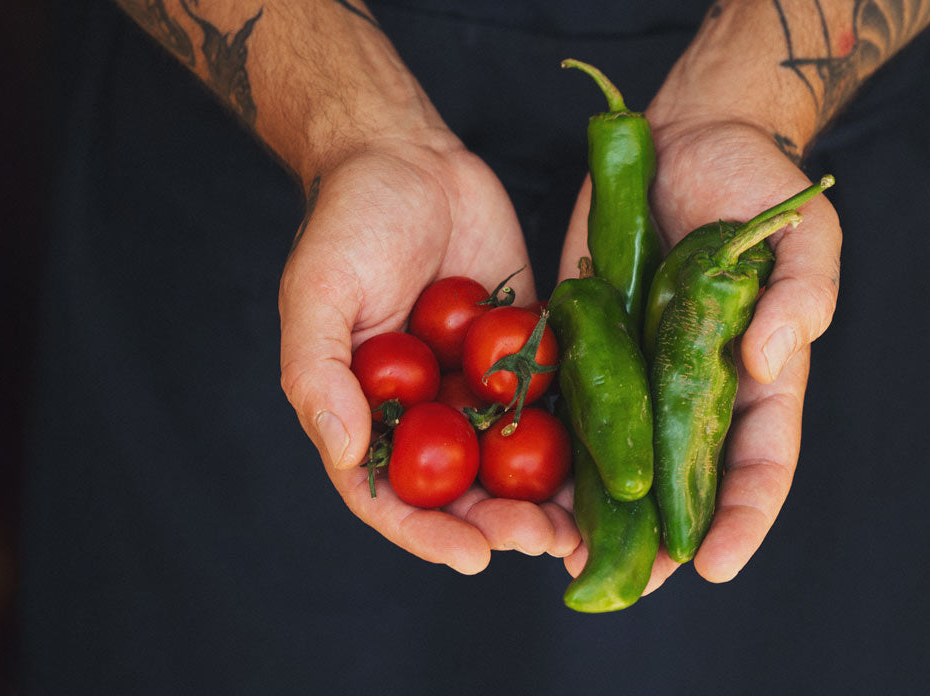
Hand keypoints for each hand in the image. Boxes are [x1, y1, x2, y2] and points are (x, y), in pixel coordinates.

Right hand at [280, 132, 579, 573]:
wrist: (413, 159)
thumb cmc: (349, 224)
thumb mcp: (315, 295)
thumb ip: (318, 376)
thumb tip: (343, 451)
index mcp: (369, 414)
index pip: (393, 497)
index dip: (430, 534)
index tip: (472, 554)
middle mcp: (427, 413)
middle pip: (465, 494)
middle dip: (503, 526)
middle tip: (543, 540)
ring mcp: (481, 387)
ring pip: (517, 462)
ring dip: (550, 501)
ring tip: (585, 528)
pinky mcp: (529, 354)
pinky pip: (557, 404)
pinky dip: (582, 439)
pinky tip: (614, 463)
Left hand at [559, 119, 840, 588]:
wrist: (683, 137)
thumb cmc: (757, 184)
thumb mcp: (803, 234)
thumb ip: (798, 298)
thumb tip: (769, 362)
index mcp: (757, 373)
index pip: (759, 462)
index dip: (741, 518)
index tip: (714, 565)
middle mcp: (694, 386)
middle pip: (684, 480)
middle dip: (660, 539)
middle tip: (630, 587)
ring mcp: (638, 368)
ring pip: (622, 458)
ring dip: (598, 512)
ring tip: (568, 556)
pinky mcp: (587, 341)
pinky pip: (570, 402)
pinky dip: (552, 446)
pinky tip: (526, 482)